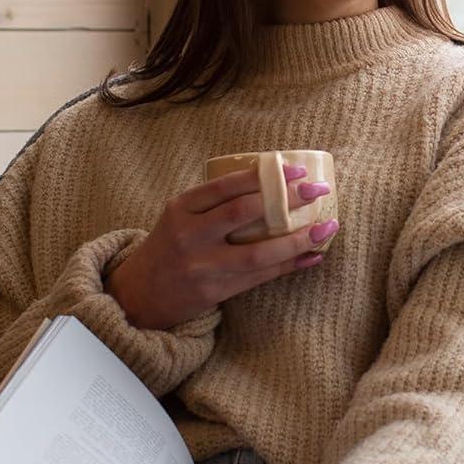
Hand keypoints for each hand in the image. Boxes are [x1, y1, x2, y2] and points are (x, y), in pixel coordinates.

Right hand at [104, 164, 338, 329]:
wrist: (138, 294)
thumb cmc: (169, 247)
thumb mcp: (180, 216)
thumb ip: (214, 203)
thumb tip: (273, 184)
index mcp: (181, 207)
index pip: (227, 185)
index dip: (264, 175)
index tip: (296, 169)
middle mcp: (190, 234)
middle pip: (244, 213)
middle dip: (286, 200)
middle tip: (317, 190)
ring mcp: (202, 265)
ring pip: (258, 252)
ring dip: (297, 239)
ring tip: (325, 228)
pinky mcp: (214, 291)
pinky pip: (259, 277)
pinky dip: (289, 266)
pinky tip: (312, 256)